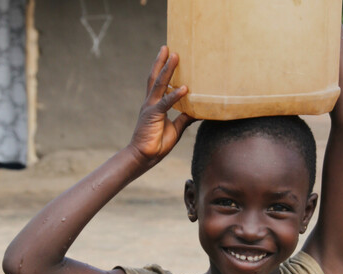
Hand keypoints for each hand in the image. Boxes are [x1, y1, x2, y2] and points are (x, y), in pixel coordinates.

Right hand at [129, 46, 194, 165]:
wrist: (144, 157)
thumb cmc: (157, 144)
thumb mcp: (176, 128)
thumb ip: (185, 118)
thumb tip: (198, 111)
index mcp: (155, 105)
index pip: (159, 84)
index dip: (162, 69)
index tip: (168, 55)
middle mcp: (151, 103)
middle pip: (156, 78)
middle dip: (161, 62)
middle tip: (167, 47)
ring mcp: (151, 108)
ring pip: (160, 84)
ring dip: (167, 69)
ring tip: (174, 55)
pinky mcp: (153, 116)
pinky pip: (166, 104)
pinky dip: (175, 96)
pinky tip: (184, 88)